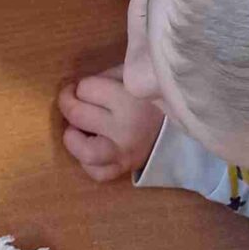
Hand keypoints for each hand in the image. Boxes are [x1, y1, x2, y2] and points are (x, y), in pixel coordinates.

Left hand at [58, 64, 164, 183]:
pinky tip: (92, 146)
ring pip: (85, 152)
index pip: (85, 89)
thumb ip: (105, 78)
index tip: (90, 86)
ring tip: (78, 128)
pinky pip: (96, 173)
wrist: (179, 126)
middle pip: (77, 115)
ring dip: (73, 137)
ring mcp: (124, 154)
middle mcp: (126, 130)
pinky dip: (87, 162)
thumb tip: (75, 88)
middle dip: (69, 103)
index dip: (82, 85)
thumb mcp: (131, 76)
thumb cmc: (150, 96)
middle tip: (76, 101)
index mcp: (130, 100)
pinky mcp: (123, 169)